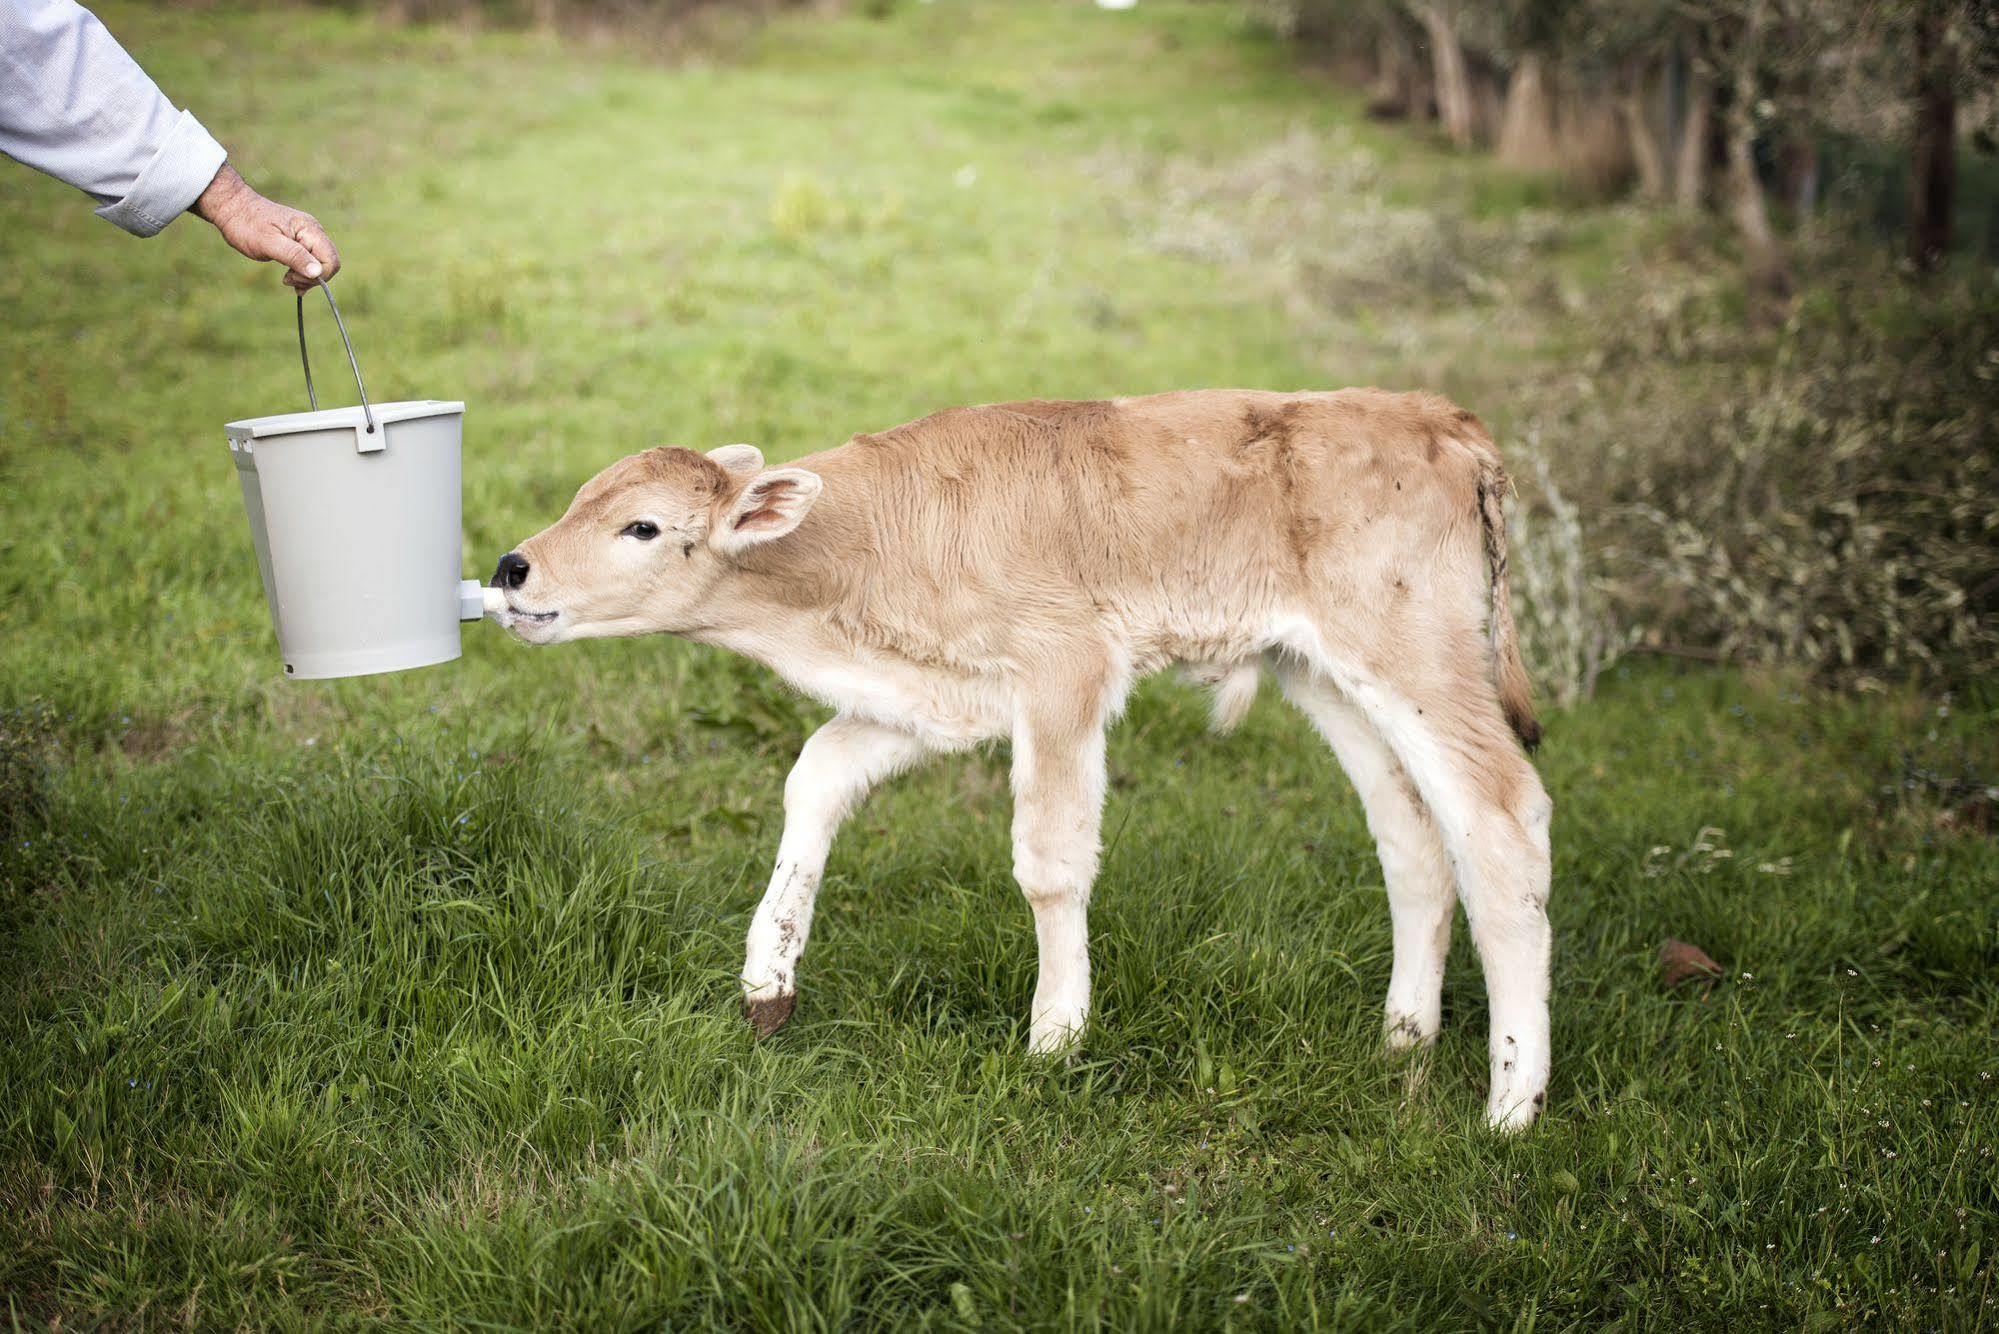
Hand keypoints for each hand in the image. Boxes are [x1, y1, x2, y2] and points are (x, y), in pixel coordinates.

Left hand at [192, 165, 339, 291]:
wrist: (233, 208)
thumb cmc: (247, 224)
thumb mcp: (269, 243)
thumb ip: (295, 256)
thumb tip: (318, 272)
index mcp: (310, 230)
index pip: (330, 260)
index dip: (317, 275)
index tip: (292, 278)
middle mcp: (314, 232)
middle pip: (328, 263)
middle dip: (312, 278)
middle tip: (287, 281)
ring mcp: (307, 236)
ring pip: (320, 264)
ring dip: (306, 277)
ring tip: (286, 279)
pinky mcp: (300, 241)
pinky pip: (311, 261)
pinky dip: (302, 273)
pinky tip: (289, 277)